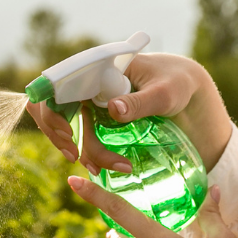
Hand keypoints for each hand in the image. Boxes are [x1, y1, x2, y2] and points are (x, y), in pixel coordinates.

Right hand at [28, 53, 232, 174]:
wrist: (185, 89)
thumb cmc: (177, 83)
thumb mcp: (164, 93)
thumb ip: (139, 101)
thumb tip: (113, 108)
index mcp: (98, 68)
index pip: (57, 85)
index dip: (53, 111)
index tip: (68, 135)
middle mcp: (87, 82)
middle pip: (52, 107)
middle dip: (57, 134)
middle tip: (75, 156)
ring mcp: (89, 99)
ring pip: (61, 124)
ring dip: (69, 146)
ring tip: (95, 168)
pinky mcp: (95, 115)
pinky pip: (76, 132)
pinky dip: (82, 151)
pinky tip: (98, 167)